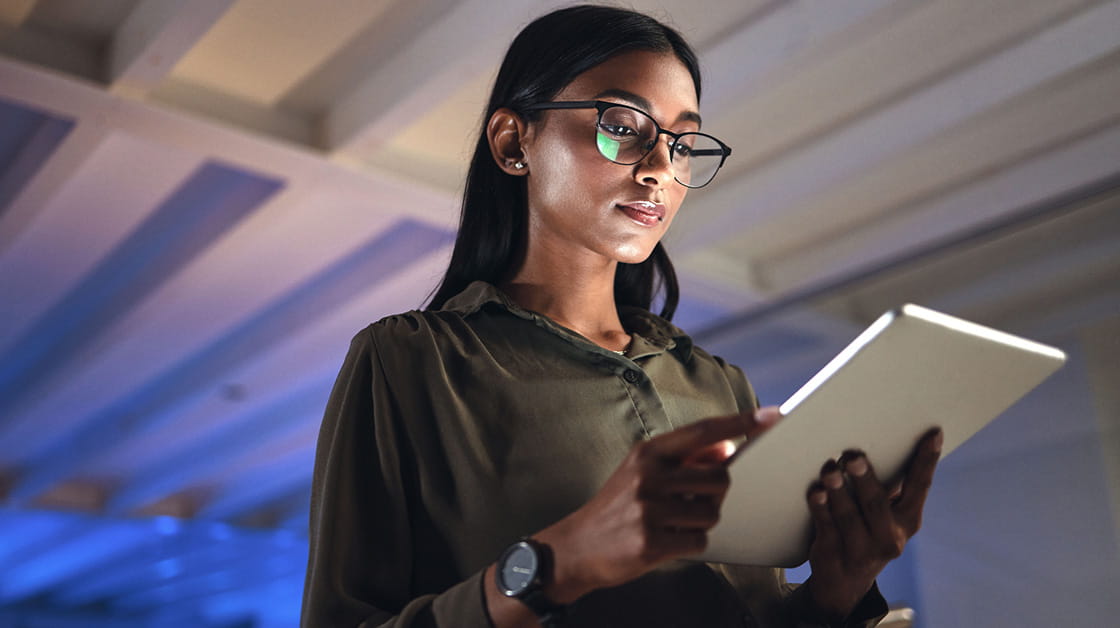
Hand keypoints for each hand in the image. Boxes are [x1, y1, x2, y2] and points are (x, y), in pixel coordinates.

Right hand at [536, 407, 780, 603]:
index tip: (771, 416)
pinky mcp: (651, 541)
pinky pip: (699, 541)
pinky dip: (691, 544)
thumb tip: (725, 451)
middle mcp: (649, 476)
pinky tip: (666, 541)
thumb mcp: (644, 473)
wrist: (576, 546)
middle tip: (690, 501)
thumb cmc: (617, 507)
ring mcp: (649, 509)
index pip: (704, 431)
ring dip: (702, 521)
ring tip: (673, 523)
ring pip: (712, 512)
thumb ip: (684, 460)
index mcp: (648, 453)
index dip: (741, 423)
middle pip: (719, 477)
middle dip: (715, 493)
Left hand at [806, 428, 941, 618]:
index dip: (927, 460)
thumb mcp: (884, 513)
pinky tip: (815, 492)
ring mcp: (862, 550)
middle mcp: (889, 537)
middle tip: (853, 456)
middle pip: (877, 504)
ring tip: (829, 470)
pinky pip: (826, 528)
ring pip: (849, 516)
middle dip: (865, 478)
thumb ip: (885, 484)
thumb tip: (876, 437)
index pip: (920, 486)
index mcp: (908, 520)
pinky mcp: (834, 555)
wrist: (844, 582)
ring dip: (838, 491)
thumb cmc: (866, 529)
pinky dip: (820, 508)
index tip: (932, 433)